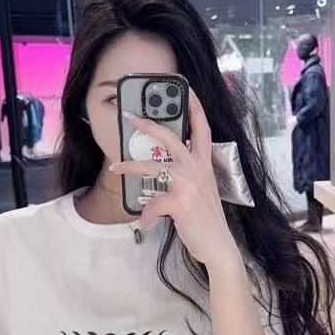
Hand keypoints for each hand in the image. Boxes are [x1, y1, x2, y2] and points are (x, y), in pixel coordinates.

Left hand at [110, 91, 239, 270]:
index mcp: (204, 164)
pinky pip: (154, 203)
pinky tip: (144, 223)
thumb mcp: (201, 190)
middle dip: (149, 125)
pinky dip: (145, 215)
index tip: (185, 88)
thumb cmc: (205, 219)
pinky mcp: (181, 203)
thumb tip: (164, 166)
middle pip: (172, 138)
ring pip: (154, 167)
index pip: (202, 128)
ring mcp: (189, 185)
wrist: (219, 246)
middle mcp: (198, 169)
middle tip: (130, 116)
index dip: (194, 106)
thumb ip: (188, 174)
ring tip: (115, 168)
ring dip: (131, 166)